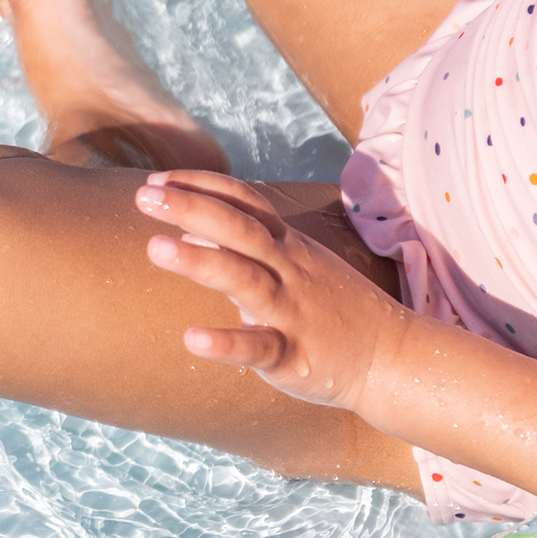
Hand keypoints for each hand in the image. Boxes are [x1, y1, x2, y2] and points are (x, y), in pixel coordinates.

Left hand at [136, 170, 410, 410]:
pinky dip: (227, 343)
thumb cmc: (330, 303)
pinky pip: (260, 348)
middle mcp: (288, 270)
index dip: (200, 186)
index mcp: (286, 244)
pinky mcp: (296, 357)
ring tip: (155, 248)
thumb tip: (185, 227)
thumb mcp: (292, 261)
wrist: (394, 358)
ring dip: (199, 262)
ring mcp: (292, 312)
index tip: (156, 180)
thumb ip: (241, 242)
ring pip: (245, 280)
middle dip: (191, 209)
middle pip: (239, 230)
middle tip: (143, 198)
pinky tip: (191, 339)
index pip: (242, 202)